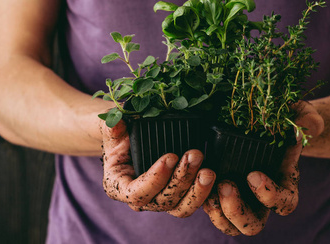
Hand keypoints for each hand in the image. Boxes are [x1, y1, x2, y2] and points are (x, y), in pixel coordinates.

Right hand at [101, 120, 215, 217]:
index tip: (170, 156)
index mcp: (120, 187)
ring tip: (209, 170)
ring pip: (181, 207)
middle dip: (182, 178)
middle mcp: (141, 200)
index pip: (137, 192)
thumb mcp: (114, 133)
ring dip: (197, 190)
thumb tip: (116, 122)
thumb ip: (113, 128)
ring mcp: (161, 201)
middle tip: (196, 154)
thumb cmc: (121, 140)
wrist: (131, 145)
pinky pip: (193, 203)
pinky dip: (205, 193)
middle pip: (164, 200)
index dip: (155, 178)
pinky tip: (215, 178)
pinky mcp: (178, 198)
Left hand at [203, 100, 323, 235]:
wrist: (264, 121)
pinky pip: (211, 210)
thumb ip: (306, 119)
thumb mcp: (298, 113)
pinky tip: (196, 178)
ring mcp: (241, 198)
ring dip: (217, 211)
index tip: (253, 174)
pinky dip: (202, 199)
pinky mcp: (221, 192)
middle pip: (253, 225)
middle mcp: (262, 199)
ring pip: (229, 225)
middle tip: (225, 185)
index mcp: (285, 184)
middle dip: (236, 210)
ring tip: (208, 183)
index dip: (269, 195)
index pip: (284, 204)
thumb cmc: (285, 119)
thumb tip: (307, 127)